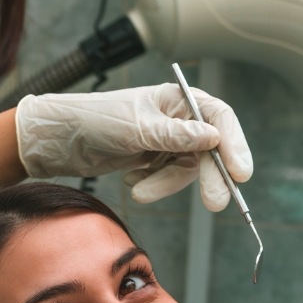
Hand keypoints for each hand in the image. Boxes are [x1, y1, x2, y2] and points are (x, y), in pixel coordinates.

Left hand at [15, 83, 252, 209]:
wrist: (62, 140)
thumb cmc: (97, 121)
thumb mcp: (138, 129)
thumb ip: (176, 136)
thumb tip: (214, 138)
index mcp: (178, 99)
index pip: (218, 118)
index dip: (234, 145)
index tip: (241, 174)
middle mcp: (177, 119)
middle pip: (209, 150)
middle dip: (210, 177)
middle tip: (216, 204)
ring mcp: (166, 141)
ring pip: (185, 171)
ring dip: (164, 185)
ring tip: (137, 192)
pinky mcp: (153, 161)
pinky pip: (165, 179)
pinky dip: (151, 185)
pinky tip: (130, 179)